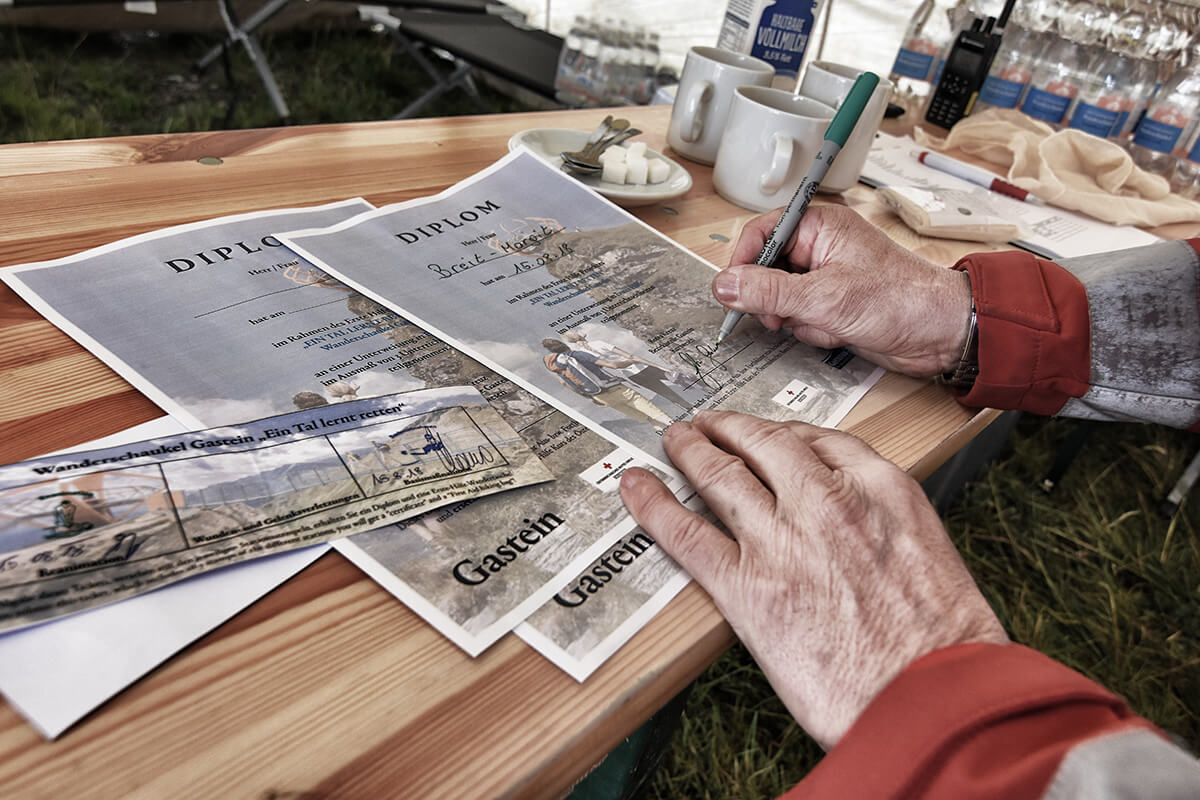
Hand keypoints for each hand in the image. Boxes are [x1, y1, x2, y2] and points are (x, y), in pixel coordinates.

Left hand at [619, 411, 1006, 748]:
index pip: (817, 439)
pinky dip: (654, 505)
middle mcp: (827, 499)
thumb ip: (885, 525)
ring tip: (675, 441)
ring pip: (720, 474)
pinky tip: (636, 487)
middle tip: (708, 425)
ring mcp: (781, 539)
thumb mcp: (931, 553)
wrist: (933, 699)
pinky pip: (687, 531)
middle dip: (729, 428)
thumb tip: (855, 528)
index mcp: (881, 487)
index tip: (766, 434)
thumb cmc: (945, 643)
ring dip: (690, 450)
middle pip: (762, 442)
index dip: (780, 433)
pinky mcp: (745, 586)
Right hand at [714, 206, 971, 375]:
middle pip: (766, 270)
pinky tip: (839, 332)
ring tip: (827, 322)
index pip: (761, 233)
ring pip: (781, 299)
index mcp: (820, 226)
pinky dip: (813, 330)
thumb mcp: (824, 298)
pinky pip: (800, 318)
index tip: (733, 293)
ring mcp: (825, 277)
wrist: (941, 334)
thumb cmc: (901, 301)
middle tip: (784, 315)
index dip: (743, 263)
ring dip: (798, 319)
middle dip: (775, 300)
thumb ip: (768, 291)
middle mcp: (820, 247)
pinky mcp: (832, 304)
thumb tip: (724, 286)